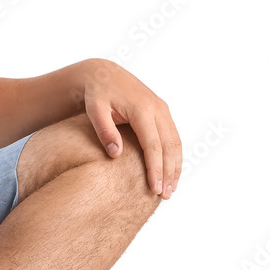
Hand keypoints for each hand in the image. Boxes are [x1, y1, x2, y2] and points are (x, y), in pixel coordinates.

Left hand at [79, 59, 181, 198]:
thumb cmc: (96, 93)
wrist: (103, 74)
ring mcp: (162, 110)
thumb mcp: (94, 109)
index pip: (153, 145)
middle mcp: (157, 108)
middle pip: (169, 146)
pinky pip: (173, 137)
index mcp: (142, 109)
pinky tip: (170, 173)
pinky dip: (174, 156)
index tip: (154, 189)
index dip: (155, 169)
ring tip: (170, 190)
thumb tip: (115, 154)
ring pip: (175, 142)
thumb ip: (104, 130)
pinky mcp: (162, 113)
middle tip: (164, 196)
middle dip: (169, 172)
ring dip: (175, 167)